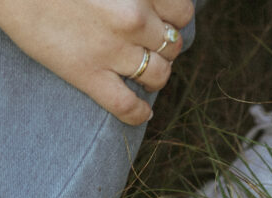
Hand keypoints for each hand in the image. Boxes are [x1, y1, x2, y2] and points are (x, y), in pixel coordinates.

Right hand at [0, 0, 193, 125]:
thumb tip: (144, 9)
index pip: (181, 12)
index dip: (174, 21)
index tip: (163, 24)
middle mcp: (134, 19)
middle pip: (172, 45)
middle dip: (165, 50)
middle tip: (150, 51)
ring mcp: (113, 50)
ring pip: (158, 75)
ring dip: (155, 78)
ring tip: (145, 78)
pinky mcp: (89, 75)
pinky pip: (128, 106)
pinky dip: (140, 114)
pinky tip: (143, 113)